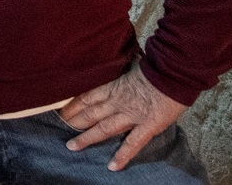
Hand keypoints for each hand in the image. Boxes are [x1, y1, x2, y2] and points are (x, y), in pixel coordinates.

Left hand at [60, 66, 187, 170]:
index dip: (72, 104)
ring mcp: (131, 115)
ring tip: (72, 147)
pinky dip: (122, 155)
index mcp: (114, 86)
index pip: (87, 96)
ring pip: (103, 128)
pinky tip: (112, 166)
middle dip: (74, 121)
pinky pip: (133, 143)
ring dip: (87, 138)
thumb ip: (122, 72)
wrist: (173, 71)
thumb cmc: (157, 65)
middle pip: (90, 113)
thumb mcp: (131, 64)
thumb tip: (117, 66)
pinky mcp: (148, 126)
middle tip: (58, 127)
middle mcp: (118, 101)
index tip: (60, 110)